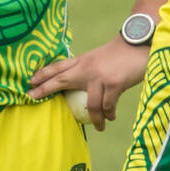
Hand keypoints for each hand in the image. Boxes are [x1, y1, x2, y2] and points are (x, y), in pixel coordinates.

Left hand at [28, 36, 148, 130]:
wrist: (140, 43)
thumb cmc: (122, 53)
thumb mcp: (99, 58)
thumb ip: (88, 69)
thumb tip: (80, 85)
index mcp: (84, 60)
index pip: (59, 66)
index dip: (43, 74)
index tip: (30, 81)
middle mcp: (88, 68)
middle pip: (61, 79)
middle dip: (45, 89)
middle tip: (32, 97)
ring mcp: (100, 77)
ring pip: (90, 104)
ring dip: (95, 119)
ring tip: (99, 126)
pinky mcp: (114, 84)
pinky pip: (107, 106)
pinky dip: (109, 114)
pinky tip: (111, 118)